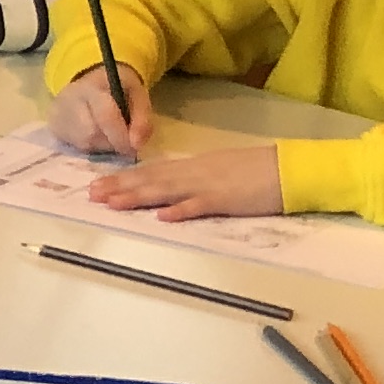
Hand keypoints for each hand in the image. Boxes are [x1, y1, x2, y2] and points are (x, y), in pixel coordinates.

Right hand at [49, 61, 150, 159]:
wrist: (89, 80)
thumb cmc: (117, 88)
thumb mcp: (137, 95)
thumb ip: (142, 119)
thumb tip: (136, 145)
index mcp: (91, 86)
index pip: (105, 115)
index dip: (121, 135)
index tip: (134, 147)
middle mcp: (68, 100)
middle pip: (91, 133)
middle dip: (111, 142)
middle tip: (123, 142)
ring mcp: (56, 115)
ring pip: (83, 143)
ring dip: (102, 146)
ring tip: (109, 136)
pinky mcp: (53, 128)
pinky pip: (75, 146)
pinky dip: (90, 147)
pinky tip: (96, 136)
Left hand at [86, 140, 281, 220]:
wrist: (291, 168)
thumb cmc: (258, 171)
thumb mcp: (220, 169)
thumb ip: (195, 177)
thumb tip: (171, 185)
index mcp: (194, 166)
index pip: (152, 172)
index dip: (124, 179)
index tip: (99, 184)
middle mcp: (195, 173)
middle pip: (152, 180)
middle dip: (120, 187)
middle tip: (92, 195)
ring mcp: (210, 186)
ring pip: (167, 191)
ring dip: (139, 197)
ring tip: (113, 203)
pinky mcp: (228, 200)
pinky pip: (201, 206)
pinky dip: (182, 211)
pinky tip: (162, 217)